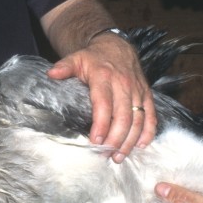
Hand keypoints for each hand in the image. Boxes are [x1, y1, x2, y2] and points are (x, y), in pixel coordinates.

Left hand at [47, 34, 154, 162]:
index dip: (101, 124)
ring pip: (138, 119)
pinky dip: (148, 132)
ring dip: (130, 140)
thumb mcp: (77, 58)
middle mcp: (123, 84)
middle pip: (123, 116)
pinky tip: (141, 145)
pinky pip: (151, 115)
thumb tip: (51, 74)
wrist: (116, 46)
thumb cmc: (94, 57)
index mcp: (104, 77)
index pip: (104, 104)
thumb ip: (64, 67)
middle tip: (106, 155)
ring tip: (119, 156)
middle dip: (116, 139)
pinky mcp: (147, 94)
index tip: (95, 141)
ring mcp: (137, 90)